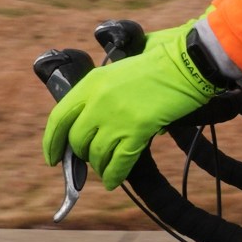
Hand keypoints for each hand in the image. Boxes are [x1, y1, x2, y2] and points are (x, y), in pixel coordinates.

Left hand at [41, 22, 222, 188]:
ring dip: (100, 166)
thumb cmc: (162, 59)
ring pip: (96, 154)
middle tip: (93, 159)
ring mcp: (116, 115)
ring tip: (107, 169)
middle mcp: (97, 100)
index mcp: (91, 82)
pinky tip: (113, 182)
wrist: (189, 61)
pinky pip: (118, 162)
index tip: (52, 157)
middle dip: (83, 155)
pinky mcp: (137, 129)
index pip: (58, 118)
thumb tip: (105, 111)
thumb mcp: (121, 66)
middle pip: (77, 140)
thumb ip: (108, 88)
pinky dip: (114, 175)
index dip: (52, 142)